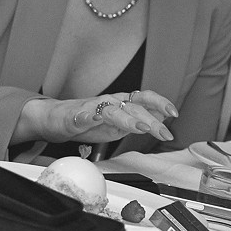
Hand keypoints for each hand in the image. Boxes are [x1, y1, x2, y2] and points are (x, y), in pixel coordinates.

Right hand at [17, 89, 177, 144]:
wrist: (56, 119)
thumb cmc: (88, 122)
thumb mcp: (119, 124)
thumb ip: (139, 120)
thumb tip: (162, 119)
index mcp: (121, 104)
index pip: (145, 99)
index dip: (160, 104)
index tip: (174, 114)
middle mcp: (109, 103)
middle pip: (133, 106)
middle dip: (150, 118)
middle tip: (163, 131)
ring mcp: (92, 108)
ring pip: (112, 110)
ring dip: (126, 118)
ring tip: (139, 126)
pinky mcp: (75, 117)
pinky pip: (83, 116)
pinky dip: (89, 117)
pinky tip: (93, 119)